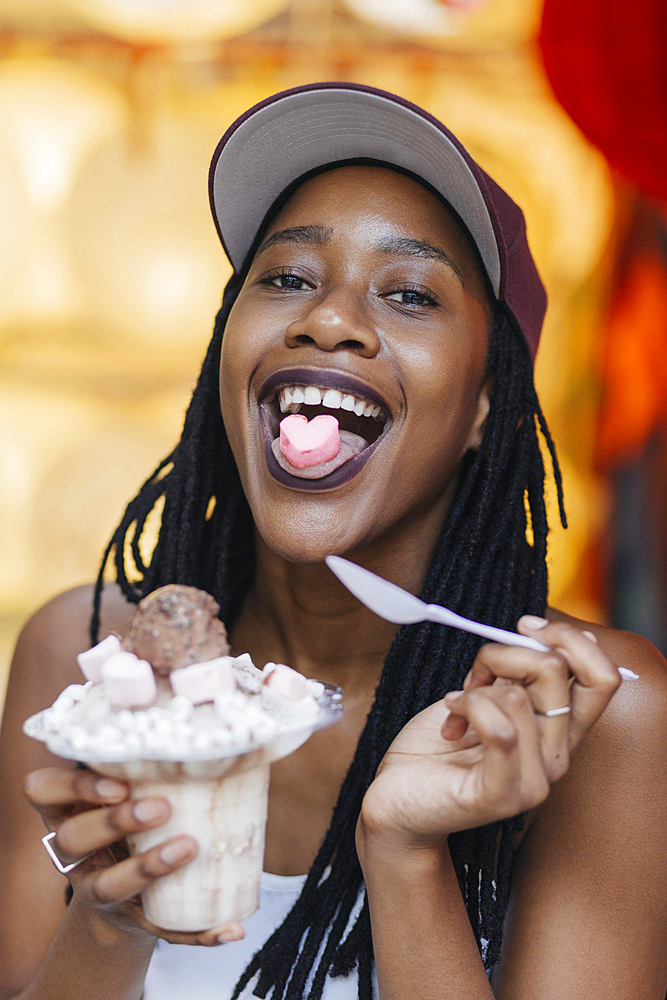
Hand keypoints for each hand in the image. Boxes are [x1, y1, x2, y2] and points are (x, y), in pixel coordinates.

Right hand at [24, 766, 245, 945]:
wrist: (130, 887)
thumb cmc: (134, 814)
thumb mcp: (129, 786)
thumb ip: (150, 762)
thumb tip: (222, 734)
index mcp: (69, 807)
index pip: (45, 790)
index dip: (75, 787)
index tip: (119, 783)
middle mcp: (74, 850)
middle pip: (73, 837)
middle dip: (116, 822)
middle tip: (161, 808)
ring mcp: (98, 887)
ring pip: (108, 885)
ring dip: (148, 867)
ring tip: (188, 848)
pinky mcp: (131, 920)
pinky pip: (160, 929)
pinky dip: (198, 932)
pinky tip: (231, 927)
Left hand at [358, 620, 620, 848]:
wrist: (398, 800)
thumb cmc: (437, 746)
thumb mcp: (485, 695)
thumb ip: (517, 675)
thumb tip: (536, 635)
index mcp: (561, 731)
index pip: (604, 677)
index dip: (569, 639)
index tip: (525, 628)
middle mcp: (558, 757)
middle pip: (557, 671)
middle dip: (504, 652)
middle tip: (476, 672)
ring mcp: (534, 782)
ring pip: (516, 695)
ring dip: (473, 690)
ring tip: (455, 709)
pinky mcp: (500, 796)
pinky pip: (499, 729)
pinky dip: (467, 709)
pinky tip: (450, 723)